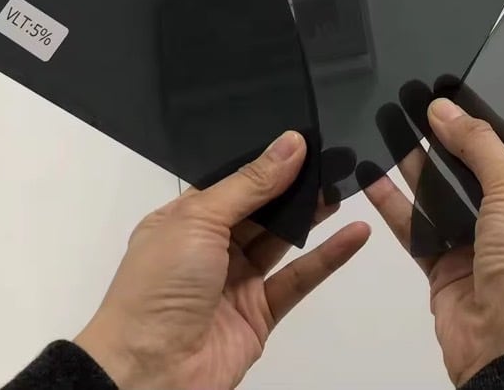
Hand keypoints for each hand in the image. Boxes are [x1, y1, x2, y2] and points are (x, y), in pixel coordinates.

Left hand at [75, 131, 369, 389]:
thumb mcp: (198, 220)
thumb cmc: (156, 290)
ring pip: (283, 240)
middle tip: (333, 157)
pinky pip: (299, 279)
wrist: (149, 374)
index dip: (267, 161)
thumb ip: (250, 184)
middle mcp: (209, 248)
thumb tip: (290, 144)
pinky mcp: (260, 314)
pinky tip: (354, 234)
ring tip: (347, 183)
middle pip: (262, 209)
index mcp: (183, 220)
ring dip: (313, 215)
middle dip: (295, 185)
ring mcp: (236, 281)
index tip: (305, 138)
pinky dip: (328, 257)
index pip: (233, 182)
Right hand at [364, 98, 503, 385]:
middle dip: (444, 145)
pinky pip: (417, 232)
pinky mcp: (446, 274)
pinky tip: (374, 178)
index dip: (481, 129)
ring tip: (388, 130)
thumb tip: (443, 109)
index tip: (448, 100)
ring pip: (442, 202)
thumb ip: (478, 145)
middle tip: (412, 109)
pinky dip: (395, 206)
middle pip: (474, 177)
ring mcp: (480, 253)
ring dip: (416, 170)